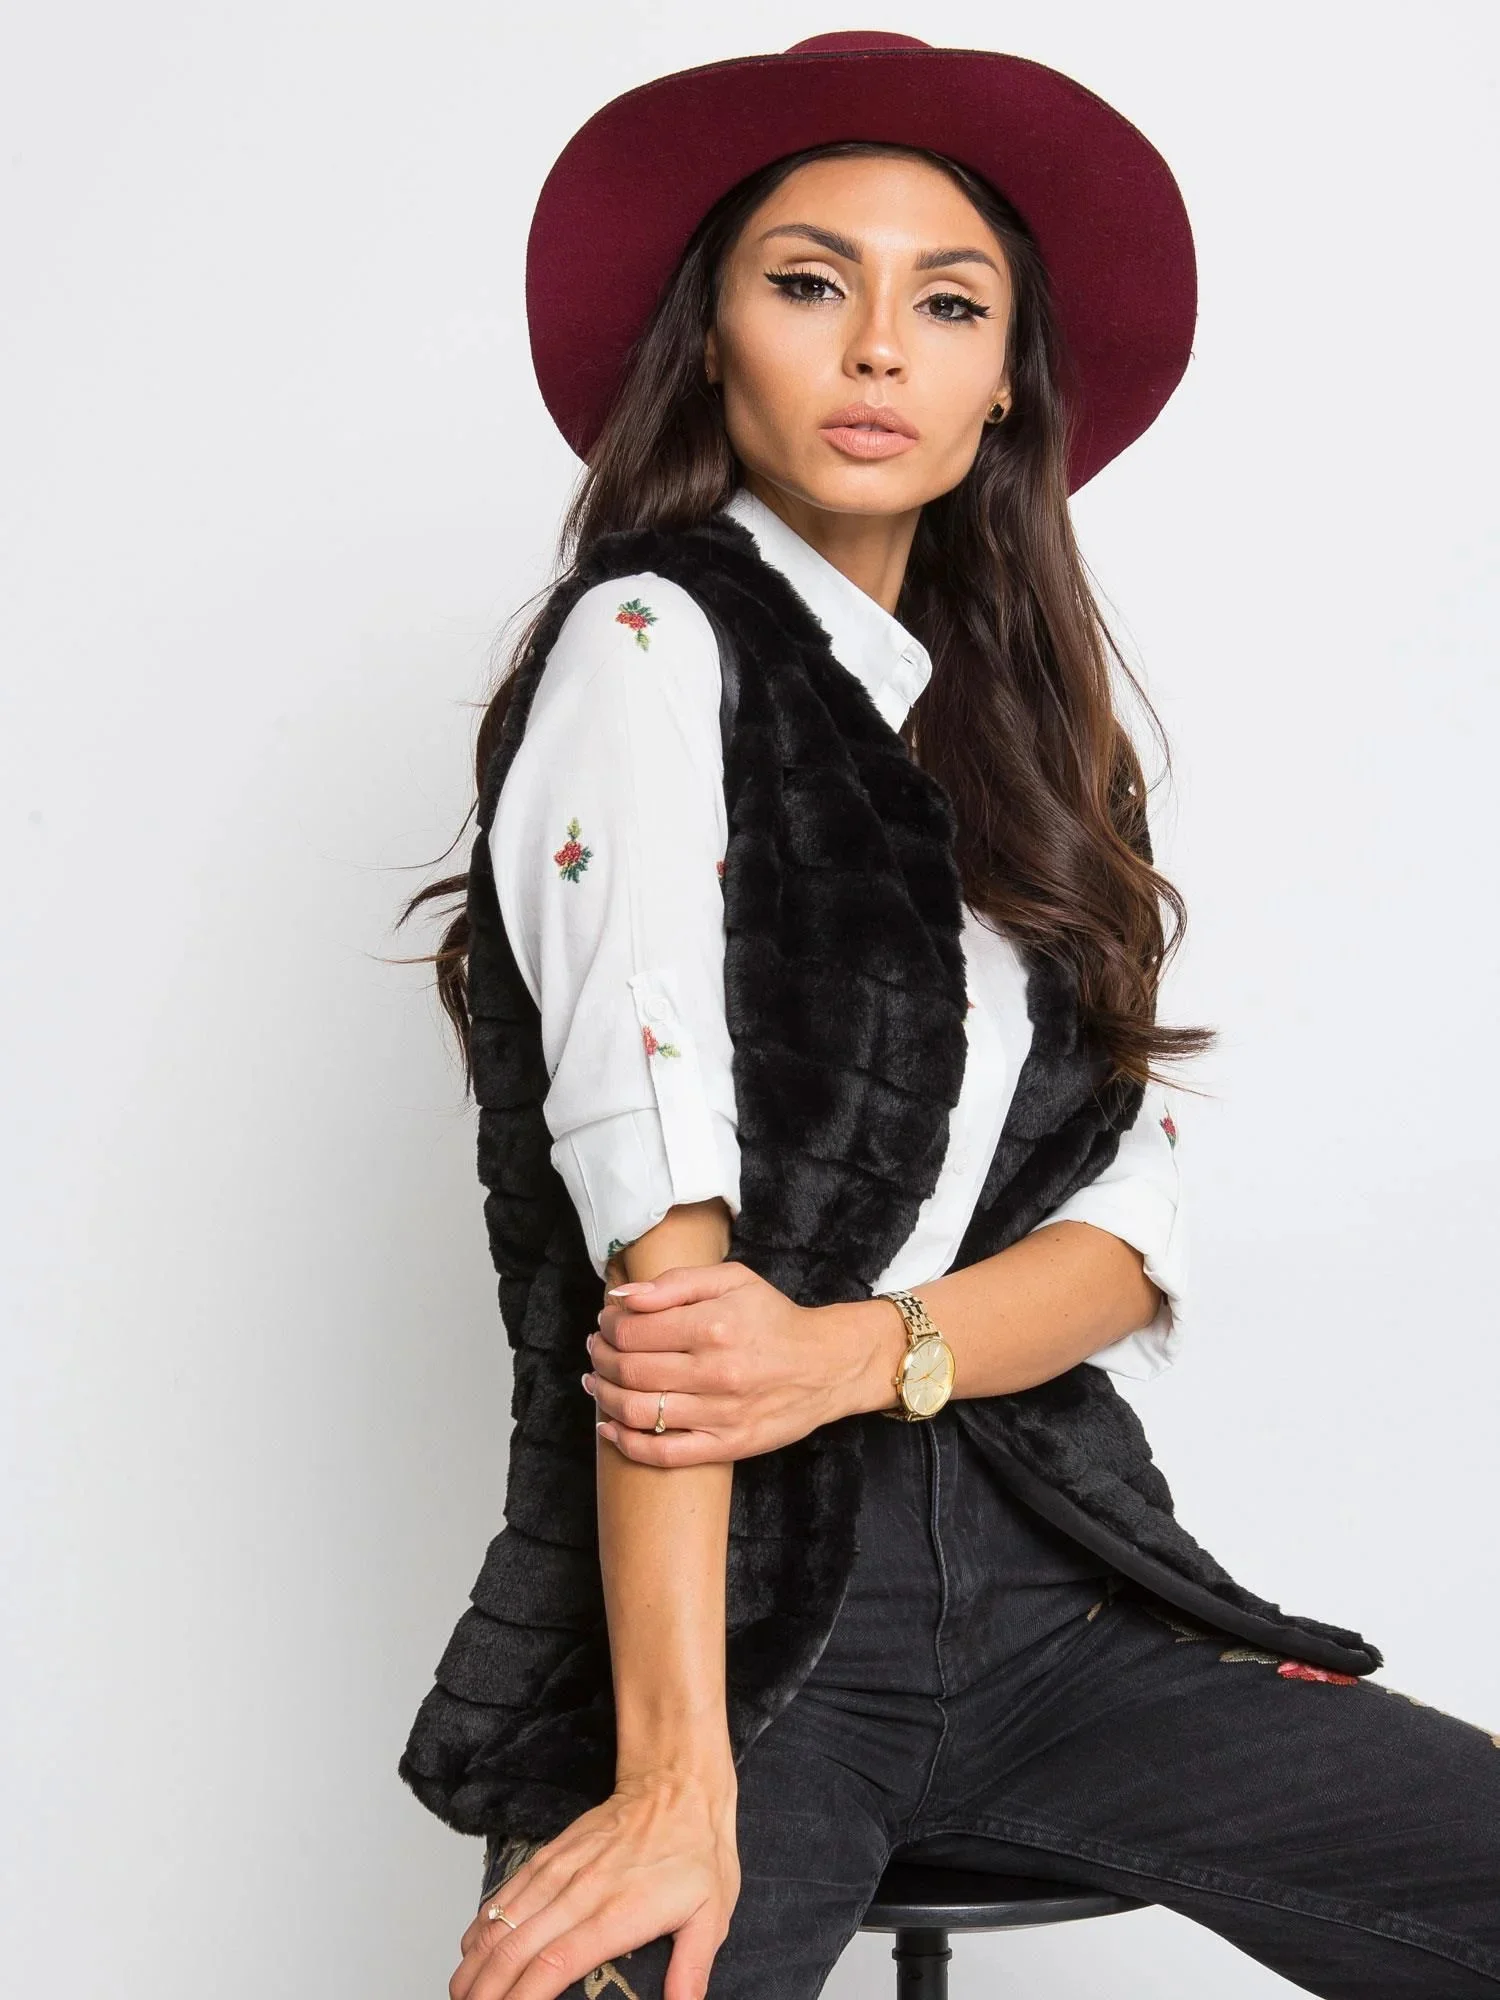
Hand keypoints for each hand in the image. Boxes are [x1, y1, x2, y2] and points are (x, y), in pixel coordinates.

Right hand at [451, 1769, 739, 1999]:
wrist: (675, 1783)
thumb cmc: (696, 1849)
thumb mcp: (712, 1914)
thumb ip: (692, 1969)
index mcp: (615, 1914)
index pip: (552, 1966)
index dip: (520, 1999)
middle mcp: (578, 1892)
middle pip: (513, 1950)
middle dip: (485, 1991)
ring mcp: (558, 1870)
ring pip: (500, 1922)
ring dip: (474, 1964)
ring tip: (462, 1995)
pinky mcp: (550, 1854)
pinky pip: (505, 1893)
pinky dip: (482, 1925)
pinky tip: (471, 1951)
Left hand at [584, 1261, 893, 1465]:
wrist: (827, 1365)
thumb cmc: (774, 1319)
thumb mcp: (732, 1280)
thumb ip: (676, 1283)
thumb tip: (622, 1297)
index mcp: (715, 1325)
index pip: (633, 1331)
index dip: (608, 1327)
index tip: (605, 1323)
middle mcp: (717, 1371)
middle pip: (630, 1371)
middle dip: (601, 1358)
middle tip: (596, 1349)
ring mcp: (722, 1413)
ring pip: (638, 1412)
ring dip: (604, 1397)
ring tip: (597, 1382)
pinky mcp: (728, 1445)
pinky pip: (664, 1454)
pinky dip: (626, 1443)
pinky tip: (609, 1427)